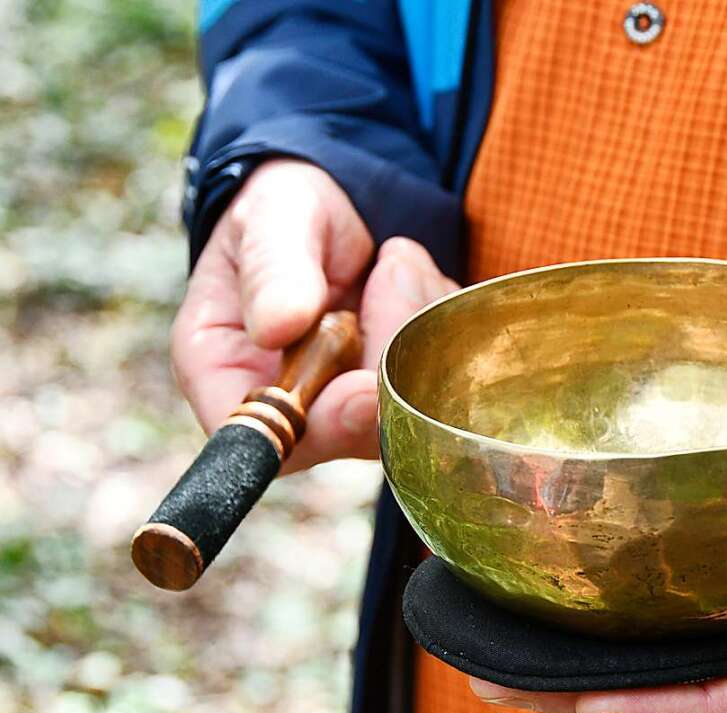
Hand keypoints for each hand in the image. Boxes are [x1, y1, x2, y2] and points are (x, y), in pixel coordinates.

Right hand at [171, 159, 457, 471]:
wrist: (335, 207)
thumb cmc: (286, 213)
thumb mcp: (273, 219)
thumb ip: (273, 269)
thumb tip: (279, 325)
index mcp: (224, 374)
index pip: (266, 434)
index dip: (320, 424)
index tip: (366, 388)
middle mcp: (287, 406)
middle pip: (351, 428)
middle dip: (386, 352)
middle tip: (392, 267)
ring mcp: (346, 406)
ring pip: (406, 402)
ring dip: (417, 321)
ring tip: (393, 261)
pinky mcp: (397, 394)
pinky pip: (444, 374)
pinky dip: (440, 319)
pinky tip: (414, 280)